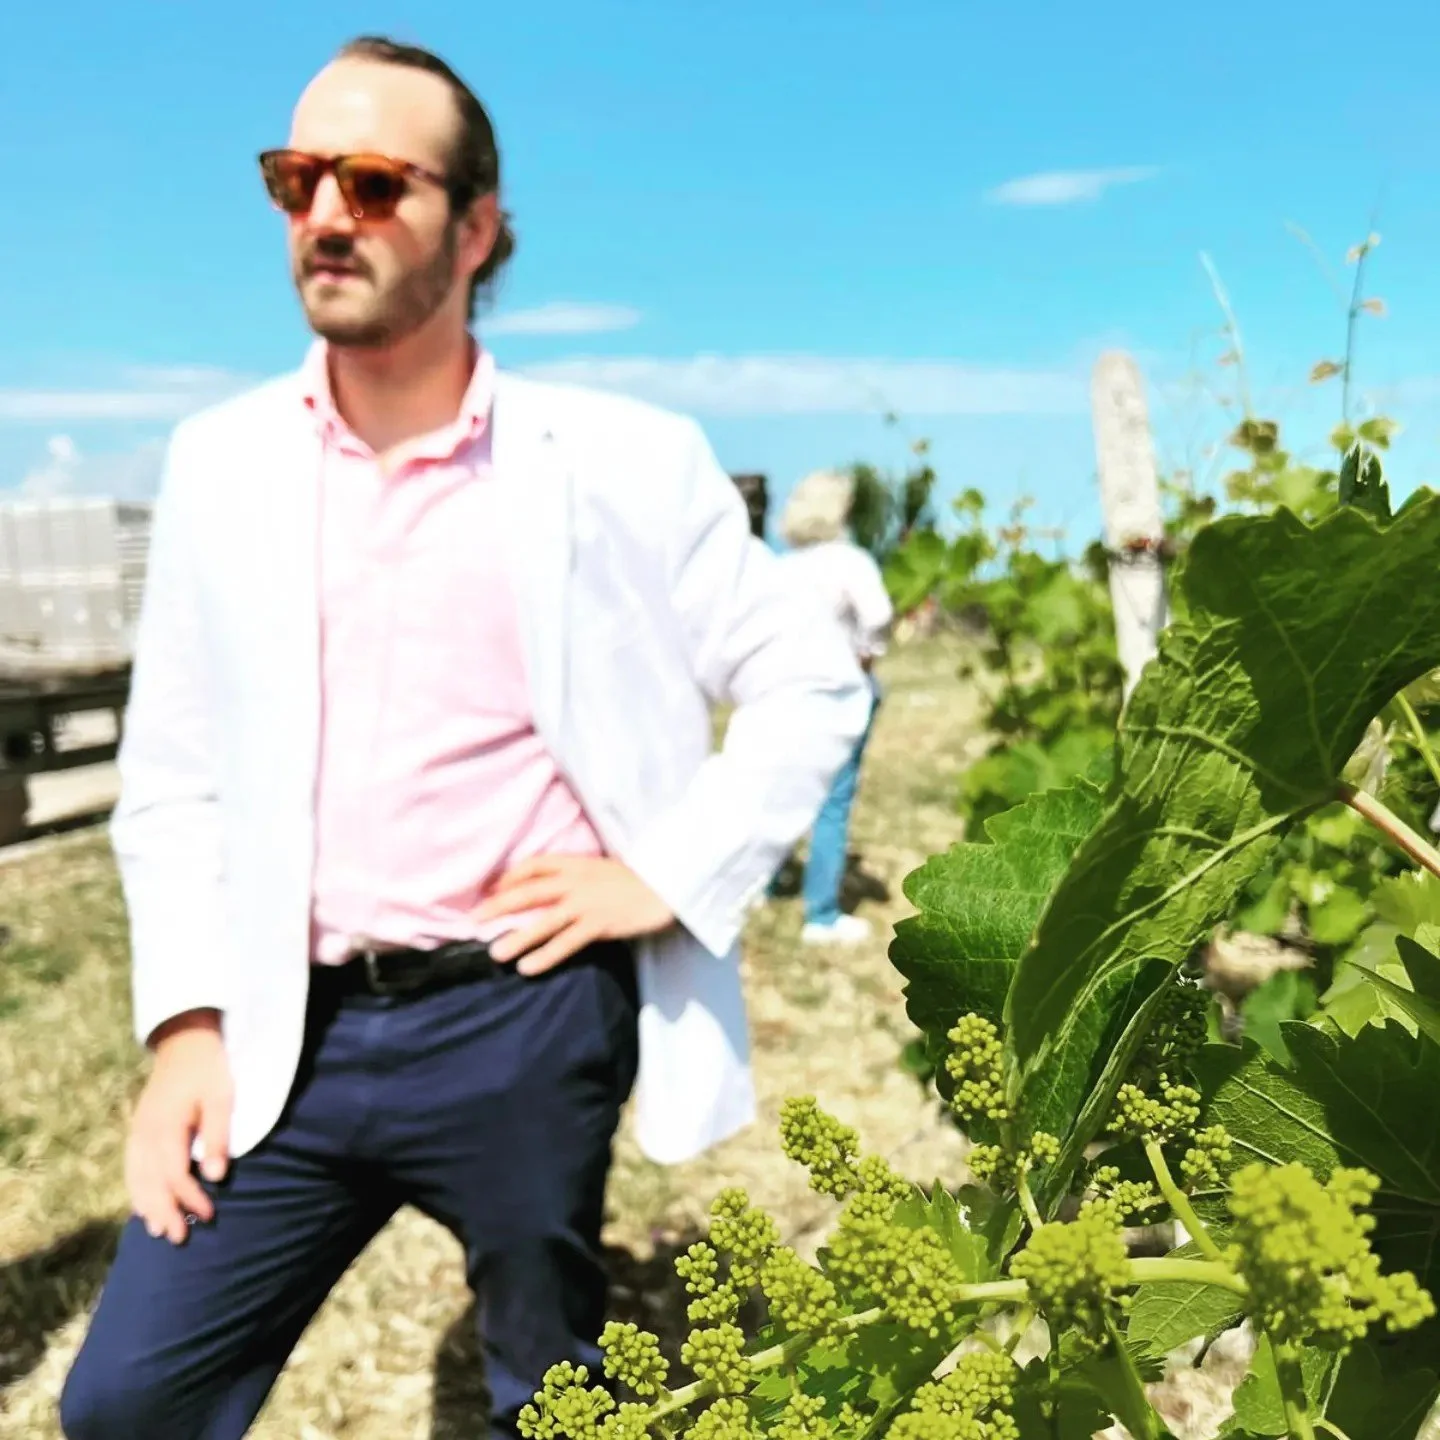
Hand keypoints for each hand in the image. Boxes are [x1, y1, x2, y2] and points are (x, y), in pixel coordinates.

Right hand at [125, 1010, 231, 1243]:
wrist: (185, 1040)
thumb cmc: (209, 1069)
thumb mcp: (222, 1097)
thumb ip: (218, 1136)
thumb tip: (217, 1176)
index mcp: (166, 1127)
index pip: (174, 1174)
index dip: (189, 1197)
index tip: (208, 1214)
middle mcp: (145, 1133)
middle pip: (150, 1182)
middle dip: (164, 1212)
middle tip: (179, 1237)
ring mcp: (137, 1131)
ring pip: (136, 1178)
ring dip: (147, 1205)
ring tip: (159, 1230)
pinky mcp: (138, 1129)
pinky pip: (132, 1167)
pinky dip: (137, 1189)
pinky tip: (143, 1205)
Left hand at [477, 856, 674, 974]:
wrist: (669, 886)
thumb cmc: (637, 880)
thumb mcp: (602, 870)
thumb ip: (577, 877)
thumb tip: (551, 890)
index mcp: (576, 863)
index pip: (534, 865)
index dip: (509, 877)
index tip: (492, 890)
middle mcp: (576, 880)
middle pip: (528, 891)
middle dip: (498, 906)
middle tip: (474, 920)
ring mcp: (587, 902)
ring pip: (543, 920)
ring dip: (517, 937)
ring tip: (495, 953)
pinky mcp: (599, 923)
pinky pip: (566, 942)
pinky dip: (545, 955)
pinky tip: (528, 968)